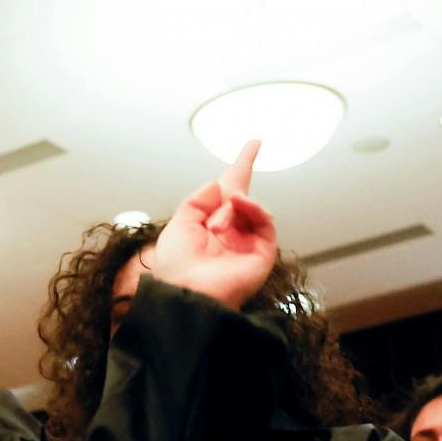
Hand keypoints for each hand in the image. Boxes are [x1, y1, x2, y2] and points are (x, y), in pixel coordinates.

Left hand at [145, 140, 276, 311]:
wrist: (185, 294)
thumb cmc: (176, 267)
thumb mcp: (179, 224)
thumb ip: (197, 200)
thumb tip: (219, 184)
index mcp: (209, 226)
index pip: (228, 192)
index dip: (240, 168)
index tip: (252, 146)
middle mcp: (230, 233)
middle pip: (242, 196)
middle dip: (240, 180)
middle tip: (249, 152)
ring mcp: (247, 243)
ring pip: (251, 208)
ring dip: (236, 204)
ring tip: (218, 219)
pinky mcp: (262, 253)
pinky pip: (265, 223)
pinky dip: (255, 208)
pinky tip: (240, 205)